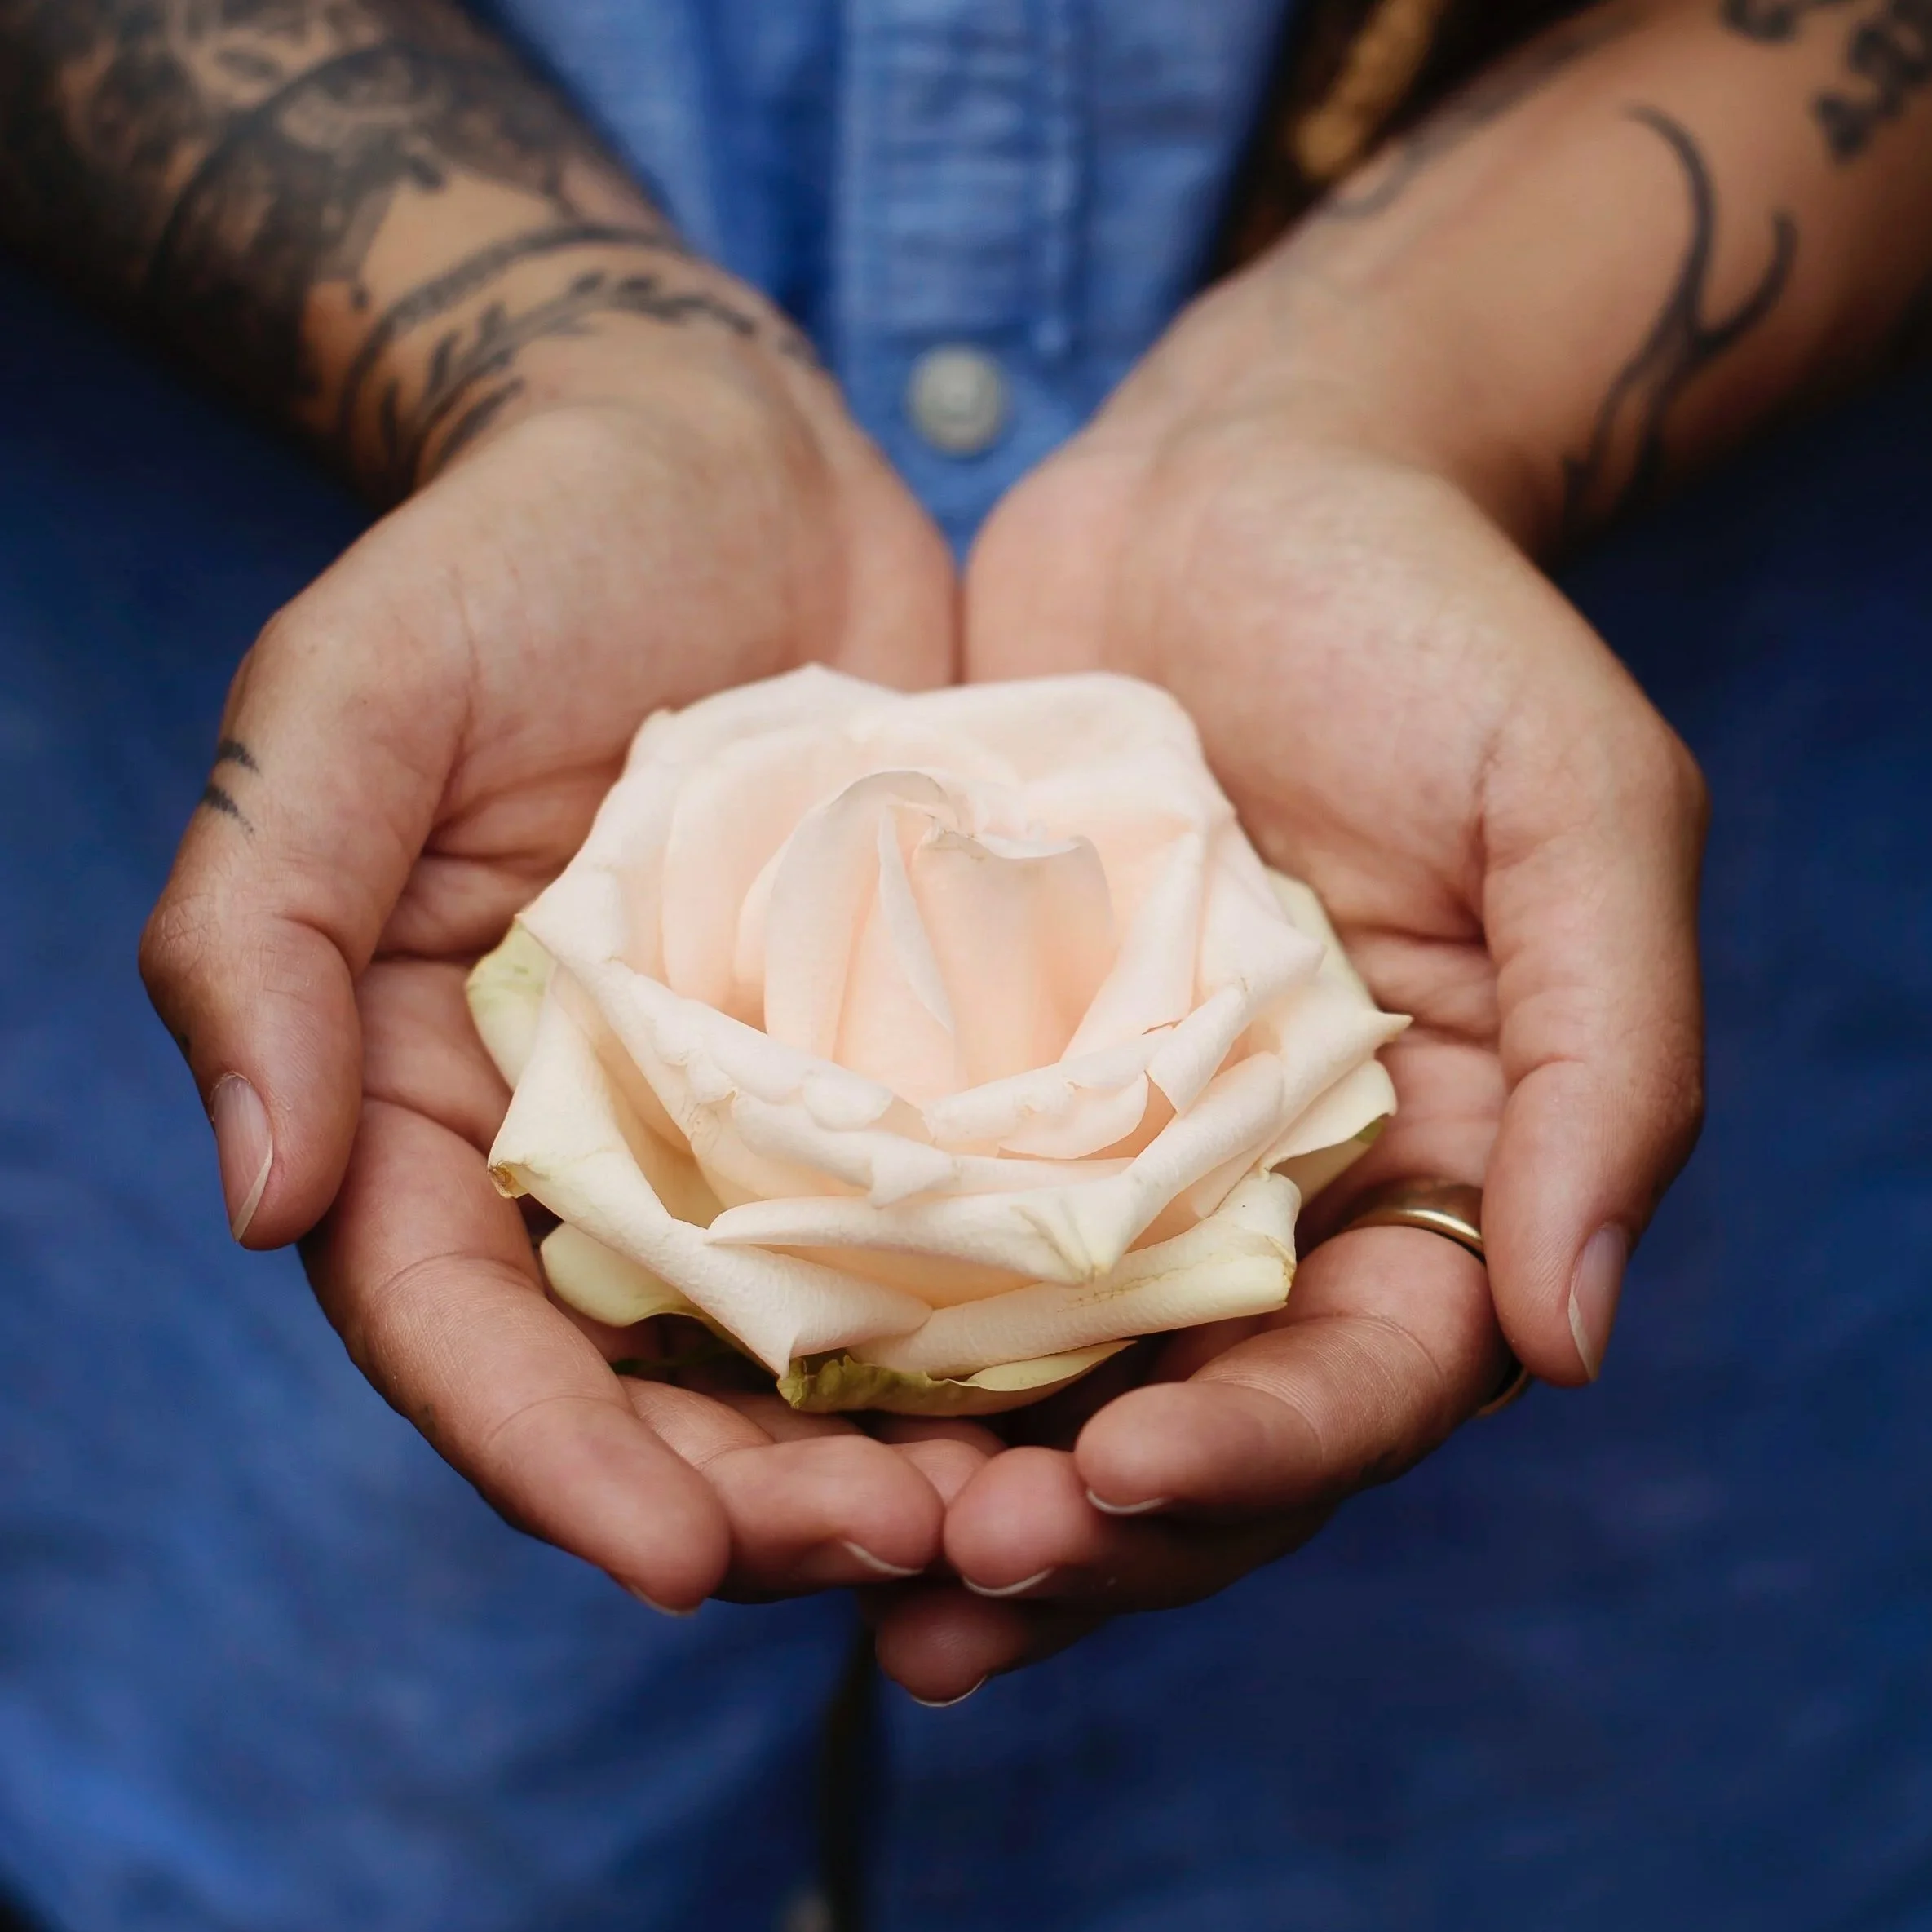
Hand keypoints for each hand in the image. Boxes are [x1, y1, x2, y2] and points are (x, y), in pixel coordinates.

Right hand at [141, 307, 964, 1608]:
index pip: (458, 1333)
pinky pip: (941, 1225)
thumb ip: (263, 932)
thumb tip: (260, 1198)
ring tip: (1025, 1511)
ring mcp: (753, 1115)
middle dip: (756, 1502)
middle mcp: (591, 1141)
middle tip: (911, 1551)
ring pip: (808, 1350)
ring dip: (899, 1453)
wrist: (717, 462)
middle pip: (649, 1387)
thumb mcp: (351, 703)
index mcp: (432, 1094)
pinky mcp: (892, 1062)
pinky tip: (1098, 1375)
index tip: (672, 1565)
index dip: (550, 1463)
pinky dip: (1003, 1323)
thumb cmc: (514, 557)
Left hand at [866, 281, 1706, 1698]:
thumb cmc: (1431, 624)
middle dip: (1082, 1531)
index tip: (1123, 1479)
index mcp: (1426, 1170)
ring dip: (944, 1489)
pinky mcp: (964, 1085)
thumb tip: (1575, 1336)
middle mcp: (1263, 1200)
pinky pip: (903, 1239)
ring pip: (1034, 1381)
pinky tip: (738, 1405)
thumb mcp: (1574, 808)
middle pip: (1189, 1428)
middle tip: (948, 1577)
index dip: (1262, 1453)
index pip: (1367, 1378)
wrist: (1236, 487)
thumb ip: (1604, 1062)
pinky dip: (844, 1339)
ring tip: (828, 1565)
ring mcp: (1102, 1154)